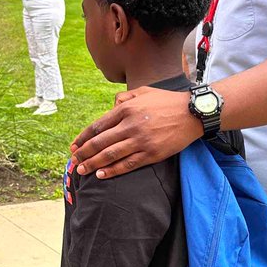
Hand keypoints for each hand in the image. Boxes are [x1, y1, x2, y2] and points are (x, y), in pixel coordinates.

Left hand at [71, 86, 201, 177]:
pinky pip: (127, 164)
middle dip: (83, 153)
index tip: (74, 146)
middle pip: (100, 142)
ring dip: (93, 164)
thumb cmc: (168, 101)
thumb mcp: (144, 91)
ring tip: (82, 170)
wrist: (193, 113)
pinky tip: (101, 175)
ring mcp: (141, 141)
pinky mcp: (151, 153)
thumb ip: (125, 97)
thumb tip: (111, 105)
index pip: (97, 126)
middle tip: (73, 161)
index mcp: (126, 108)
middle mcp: (130, 125)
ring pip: (110, 155)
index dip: (82, 138)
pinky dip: (112, 170)